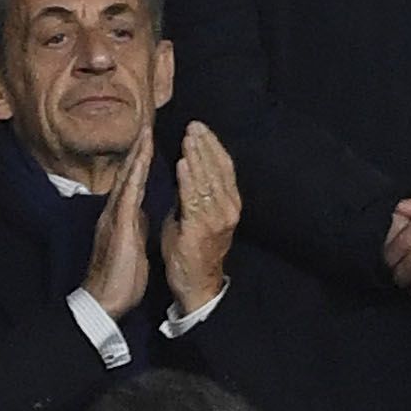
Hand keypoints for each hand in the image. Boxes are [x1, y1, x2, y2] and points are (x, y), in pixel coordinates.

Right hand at [81, 128, 152, 319]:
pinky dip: (135, 177)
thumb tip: (142, 211)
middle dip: (138, 148)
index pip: (133, 181)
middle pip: (128, 173)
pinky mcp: (119, 226)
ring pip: (127, 179)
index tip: (149, 139)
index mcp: (122, 215)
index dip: (141, 160)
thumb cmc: (119, 276)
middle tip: (146, 123)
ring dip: (137, 155)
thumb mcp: (132, 242)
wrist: (104, 299)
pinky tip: (140, 162)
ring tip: (144, 132)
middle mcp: (115, 211)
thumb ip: (135, 224)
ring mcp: (115, 216)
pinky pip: (128, 196)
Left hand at [161, 122, 239, 313]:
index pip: (224, 167)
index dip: (213, 146)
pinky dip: (188, 179)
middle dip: (205, 145)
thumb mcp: (193, 217)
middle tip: (193, 125)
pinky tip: (182, 162)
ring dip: (196, 156)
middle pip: (218, 168)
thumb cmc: (191, 252)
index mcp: (228, 204)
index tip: (200, 128)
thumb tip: (183, 172)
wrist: (195, 285)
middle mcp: (228, 209)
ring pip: (207, 179)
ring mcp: (216, 219)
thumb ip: (190, 196)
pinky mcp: (200, 228)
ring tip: (188, 137)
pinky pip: (194, 198)